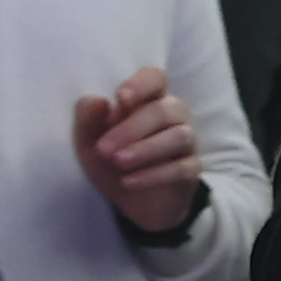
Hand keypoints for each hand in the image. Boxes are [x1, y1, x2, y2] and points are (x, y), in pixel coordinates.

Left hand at [70, 67, 207, 236]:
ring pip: (179, 136)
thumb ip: (87, 119)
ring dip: (146, 149)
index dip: (141, 84)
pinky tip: (129, 183)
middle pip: (163, 110)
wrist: (133, 202)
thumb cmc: (112, 161)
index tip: (120, 98)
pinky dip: (155, 175)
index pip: (154, 78)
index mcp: (148, 100)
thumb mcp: (89, 142)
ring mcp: (187, 142)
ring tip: (119, 163)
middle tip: (103, 150)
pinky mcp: (192, 168)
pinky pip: (184, 167)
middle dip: (131, 129)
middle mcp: (173, 115)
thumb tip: (97, 100)